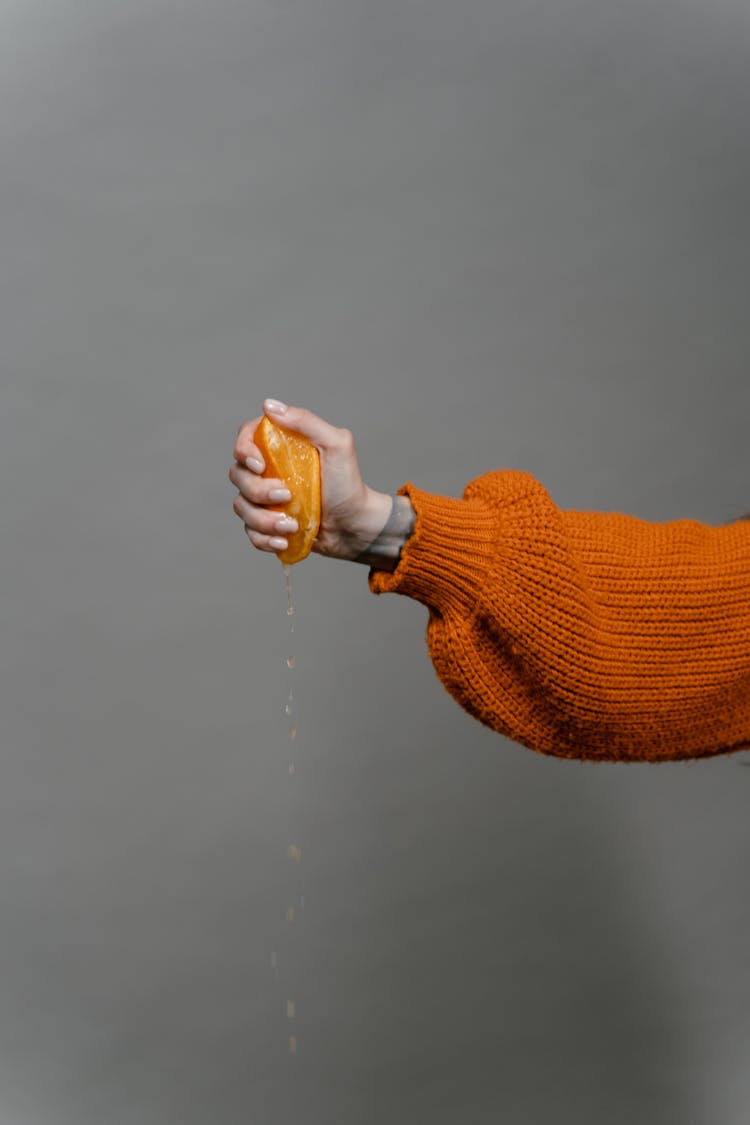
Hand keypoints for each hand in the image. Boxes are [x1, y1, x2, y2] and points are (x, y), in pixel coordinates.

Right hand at [230, 400, 393, 562]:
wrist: (355, 525)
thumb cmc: (348, 483)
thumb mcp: (336, 445)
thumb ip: (306, 422)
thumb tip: (269, 406)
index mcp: (279, 446)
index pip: (245, 437)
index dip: (244, 451)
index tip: (261, 466)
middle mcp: (267, 469)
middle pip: (238, 475)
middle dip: (259, 491)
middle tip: (287, 497)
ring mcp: (265, 497)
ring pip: (241, 506)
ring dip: (264, 520)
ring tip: (291, 526)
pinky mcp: (267, 523)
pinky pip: (250, 531)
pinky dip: (264, 538)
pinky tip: (283, 540)